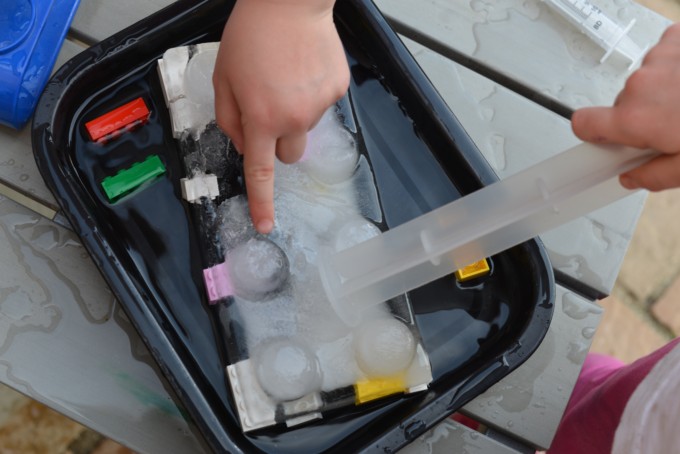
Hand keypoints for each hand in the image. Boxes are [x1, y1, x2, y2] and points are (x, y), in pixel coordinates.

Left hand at [213, 0, 349, 232]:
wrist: (290, 1)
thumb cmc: (252, 34)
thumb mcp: (223, 76)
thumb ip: (229, 117)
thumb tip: (242, 143)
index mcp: (261, 118)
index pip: (261, 171)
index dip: (262, 202)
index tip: (266, 225)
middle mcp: (293, 118)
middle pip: (290, 154)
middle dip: (278, 140)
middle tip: (269, 108)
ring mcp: (319, 105)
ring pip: (305, 126)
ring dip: (294, 111)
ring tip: (285, 76)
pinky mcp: (337, 90)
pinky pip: (322, 104)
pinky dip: (311, 93)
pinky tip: (303, 68)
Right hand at [571, 23, 679, 191]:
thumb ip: (654, 177)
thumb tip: (632, 178)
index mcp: (636, 119)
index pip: (583, 124)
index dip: (593, 134)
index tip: (605, 140)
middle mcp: (640, 85)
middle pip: (622, 105)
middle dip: (642, 116)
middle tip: (673, 127)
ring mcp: (659, 58)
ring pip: (645, 81)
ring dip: (662, 91)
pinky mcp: (677, 40)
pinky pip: (664, 55)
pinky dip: (676, 67)